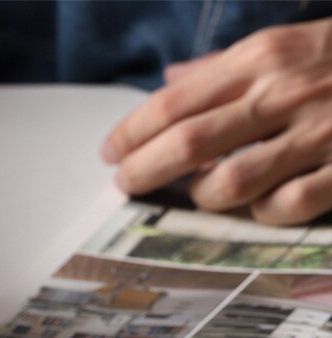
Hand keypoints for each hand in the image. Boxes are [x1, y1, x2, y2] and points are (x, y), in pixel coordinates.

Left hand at [101, 19, 331, 225]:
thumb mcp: (286, 44)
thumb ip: (224, 68)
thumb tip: (170, 78)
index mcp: (262, 58)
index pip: (173, 102)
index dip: (130, 132)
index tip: (109, 152)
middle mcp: (282, 92)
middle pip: (186, 143)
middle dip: (143, 170)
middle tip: (124, 185)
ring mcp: (315, 133)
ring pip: (228, 182)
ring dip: (203, 196)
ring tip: (198, 193)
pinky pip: (281, 208)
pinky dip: (259, 213)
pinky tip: (257, 205)